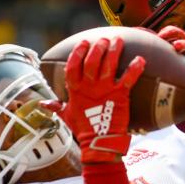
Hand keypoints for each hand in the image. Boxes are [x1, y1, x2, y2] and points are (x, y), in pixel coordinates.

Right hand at [41, 37, 145, 161]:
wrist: (100, 144)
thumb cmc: (83, 130)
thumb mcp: (66, 116)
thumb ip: (56, 107)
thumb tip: (42, 104)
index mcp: (75, 90)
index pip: (72, 66)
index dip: (78, 52)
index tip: (83, 42)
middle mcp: (89, 87)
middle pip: (92, 61)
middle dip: (97, 48)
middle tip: (103, 39)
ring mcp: (105, 90)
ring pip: (109, 65)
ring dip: (114, 51)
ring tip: (118, 41)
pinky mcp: (120, 96)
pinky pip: (129, 79)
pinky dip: (135, 68)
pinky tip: (141, 59)